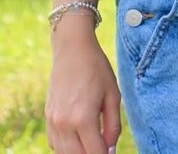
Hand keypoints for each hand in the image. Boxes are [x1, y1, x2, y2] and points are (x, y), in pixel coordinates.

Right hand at [46, 19, 120, 153]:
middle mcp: (64, 123)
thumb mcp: (113, 95)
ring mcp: (53, 122)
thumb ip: (113, 125)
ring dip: (79, 152)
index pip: (95, 153)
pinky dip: (66, 146)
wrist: (73, 50)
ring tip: (93, 141)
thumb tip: (110, 149)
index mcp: (83, 118)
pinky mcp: (47, 118)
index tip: (112, 151)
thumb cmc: (96, 69)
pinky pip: (55, 143)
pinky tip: (78, 137)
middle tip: (103, 147)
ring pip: (64, 153)